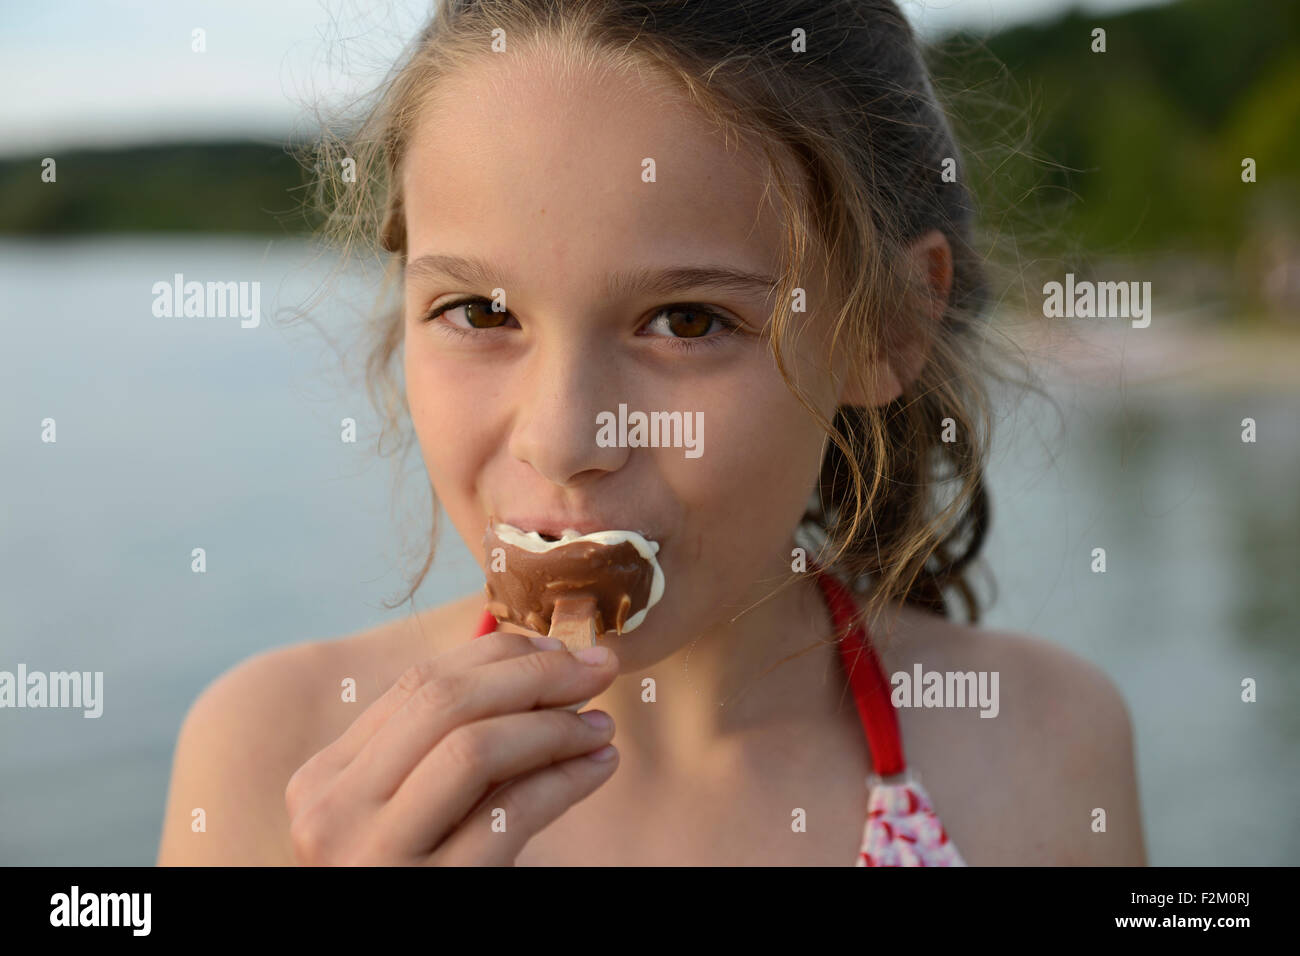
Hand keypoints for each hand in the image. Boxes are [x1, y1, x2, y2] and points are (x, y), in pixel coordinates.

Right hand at [285, 629, 619, 864]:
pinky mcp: (428, 896)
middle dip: (534, 674)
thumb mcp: (400, 811)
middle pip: (445, 704)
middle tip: (597, 668)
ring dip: (553, 726)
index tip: (559, 649)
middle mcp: (334, 813)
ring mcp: (374, 859)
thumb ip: (438, 742)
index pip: (418, 683)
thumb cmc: (407, 879)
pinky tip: (598, 769)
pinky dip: (565, 782)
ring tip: (600, 725)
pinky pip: (508, 817)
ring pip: (474, 750)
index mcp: (323, 779)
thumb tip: (524, 648)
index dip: (499, 655)